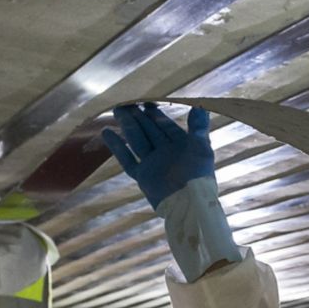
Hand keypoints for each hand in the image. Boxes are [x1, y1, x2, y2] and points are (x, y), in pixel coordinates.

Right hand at [101, 103, 216, 209]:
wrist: (189, 205)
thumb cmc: (198, 176)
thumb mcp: (202, 149)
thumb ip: (198, 128)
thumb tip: (200, 107)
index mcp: (181, 145)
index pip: (165, 126)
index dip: (156, 114)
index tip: (145, 102)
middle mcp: (165, 153)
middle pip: (148, 130)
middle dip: (138, 117)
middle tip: (125, 103)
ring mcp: (152, 164)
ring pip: (137, 140)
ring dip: (127, 126)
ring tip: (116, 110)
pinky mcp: (142, 176)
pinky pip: (127, 159)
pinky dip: (117, 146)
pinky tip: (107, 132)